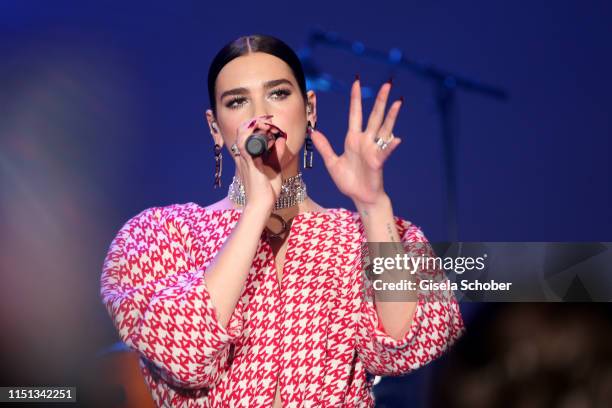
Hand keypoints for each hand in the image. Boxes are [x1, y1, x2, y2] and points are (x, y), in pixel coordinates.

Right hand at [232, 114, 283, 213]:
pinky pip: (247, 143)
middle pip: (242, 130)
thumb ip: (277, 153)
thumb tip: (281, 140)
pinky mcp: (249, 163)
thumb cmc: (267, 191)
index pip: (245, 135)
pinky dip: (256, 135)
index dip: (256, 125)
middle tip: (268, 119)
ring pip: (242, 133)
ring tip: (267, 123)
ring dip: (255, 125)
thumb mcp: (275, 167)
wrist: (261, 205)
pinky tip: (268, 132)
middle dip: (255, 121)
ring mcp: (245, 159)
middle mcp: (243, 156)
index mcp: (247, 157)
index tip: (269, 122)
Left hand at [310, 77, 402, 206]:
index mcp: (353, 139)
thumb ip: (324, 147)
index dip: (356, 98)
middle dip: (380, 100)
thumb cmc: (349, 181)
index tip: (357, 82)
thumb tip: (313, 132)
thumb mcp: (332, 163)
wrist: (360, 197)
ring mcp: (373, 150)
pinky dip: (390, 145)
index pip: (355, 114)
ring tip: (398, 102)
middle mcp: (366, 141)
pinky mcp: (378, 161)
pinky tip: (396, 138)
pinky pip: (385, 152)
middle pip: (374, 116)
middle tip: (387, 84)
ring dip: (391, 115)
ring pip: (384, 128)